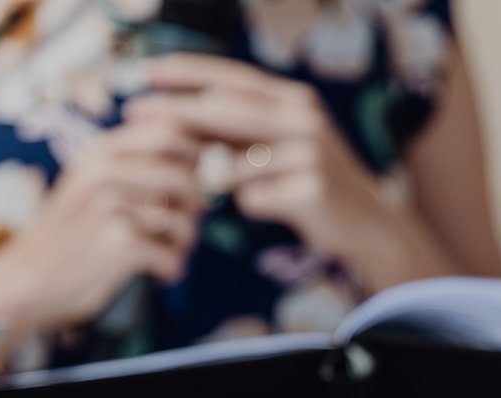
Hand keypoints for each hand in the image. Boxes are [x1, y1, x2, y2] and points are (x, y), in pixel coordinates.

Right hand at [0, 117, 205, 332]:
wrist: (25, 280)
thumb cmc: (68, 235)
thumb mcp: (89, 183)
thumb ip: (132, 164)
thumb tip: (197, 155)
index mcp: (100, 152)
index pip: (170, 132)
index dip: (193, 158)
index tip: (187, 182)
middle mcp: (104, 173)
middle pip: (184, 177)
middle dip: (194, 207)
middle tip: (183, 227)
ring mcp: (110, 207)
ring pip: (182, 219)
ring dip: (185, 242)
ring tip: (171, 252)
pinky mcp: (117, 244)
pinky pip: (171, 255)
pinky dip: (173, 269)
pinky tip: (162, 274)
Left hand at [129, 55, 450, 284]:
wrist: (367, 223)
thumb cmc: (311, 182)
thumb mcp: (279, 145)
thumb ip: (238, 130)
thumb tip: (179, 117)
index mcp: (294, 101)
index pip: (233, 78)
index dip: (189, 72)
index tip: (147, 71)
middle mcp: (303, 120)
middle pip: (226, 110)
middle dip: (175, 110)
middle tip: (133, 111)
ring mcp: (308, 154)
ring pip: (235, 163)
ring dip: (217, 178)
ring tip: (226, 188)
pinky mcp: (310, 190)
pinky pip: (254, 198)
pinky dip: (252, 204)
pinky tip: (276, 207)